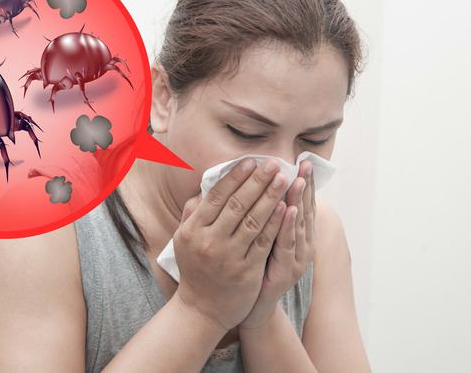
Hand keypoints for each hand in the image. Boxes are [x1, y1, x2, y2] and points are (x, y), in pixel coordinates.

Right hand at [173, 158, 289, 329]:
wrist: (202, 309)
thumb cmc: (196, 269)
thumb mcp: (184, 239)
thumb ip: (193, 212)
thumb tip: (206, 186)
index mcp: (193, 229)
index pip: (217, 196)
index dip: (235, 177)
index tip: (251, 161)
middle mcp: (209, 241)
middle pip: (237, 204)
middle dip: (257, 181)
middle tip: (274, 163)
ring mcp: (228, 257)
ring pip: (252, 220)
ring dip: (270, 197)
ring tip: (284, 179)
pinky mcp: (246, 271)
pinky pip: (263, 242)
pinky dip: (275, 223)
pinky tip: (286, 207)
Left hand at [239, 160, 315, 328]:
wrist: (252, 306)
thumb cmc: (255, 266)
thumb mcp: (261, 236)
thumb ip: (263, 212)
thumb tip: (257, 183)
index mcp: (297, 233)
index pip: (302, 201)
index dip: (304, 181)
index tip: (303, 159)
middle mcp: (302, 243)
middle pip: (305, 209)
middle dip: (305, 185)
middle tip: (305, 163)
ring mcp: (297, 258)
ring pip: (299, 225)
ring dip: (298, 201)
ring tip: (297, 180)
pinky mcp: (286, 270)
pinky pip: (287, 244)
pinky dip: (287, 226)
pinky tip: (286, 210)